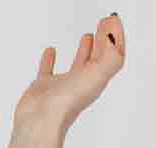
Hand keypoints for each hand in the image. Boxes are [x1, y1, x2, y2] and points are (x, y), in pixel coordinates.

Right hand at [12, 13, 125, 133]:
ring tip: (88, 35)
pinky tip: (51, 51)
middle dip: (104, 40)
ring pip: (78, 64)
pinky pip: (49, 70)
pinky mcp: (44, 87)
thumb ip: (110, 57)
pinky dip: (51, 60)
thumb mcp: (96, 76)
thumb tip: (113, 40)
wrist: (41, 121)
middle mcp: (83, 84)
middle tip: (105, 23)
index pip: (112, 56)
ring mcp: (63, 86)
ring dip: (85, 50)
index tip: (113, 19)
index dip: (115, 38)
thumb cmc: (67, 103)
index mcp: (97, 81)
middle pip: (99, 59)